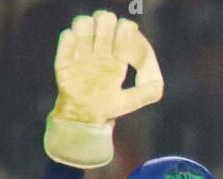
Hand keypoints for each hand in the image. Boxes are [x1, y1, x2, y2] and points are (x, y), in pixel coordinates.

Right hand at [44, 10, 163, 169]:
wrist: (83, 116)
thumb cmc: (107, 105)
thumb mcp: (129, 101)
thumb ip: (147, 93)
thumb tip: (158, 83)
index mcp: (117, 54)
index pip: (124, 28)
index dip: (126, 32)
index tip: (124, 50)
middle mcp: (99, 48)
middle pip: (104, 18)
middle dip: (107, 26)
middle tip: (107, 46)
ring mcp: (81, 51)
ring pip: (84, 22)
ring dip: (88, 30)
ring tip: (90, 50)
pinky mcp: (64, 58)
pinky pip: (66, 37)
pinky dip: (72, 41)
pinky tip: (77, 56)